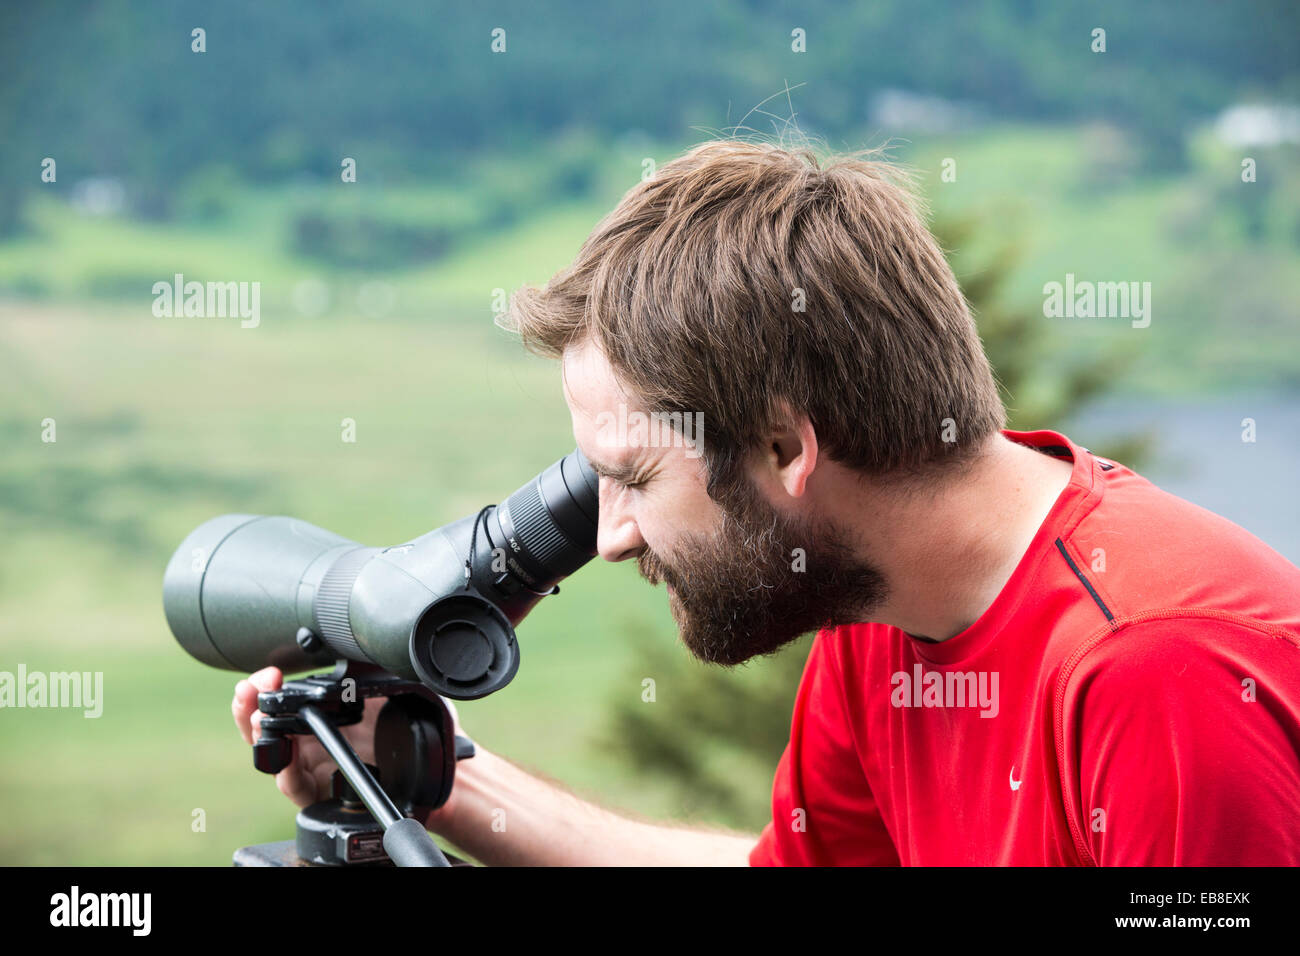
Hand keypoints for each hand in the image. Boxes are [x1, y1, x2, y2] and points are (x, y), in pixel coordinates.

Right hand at [232, 666, 467, 823]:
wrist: (439, 769)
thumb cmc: (418, 728)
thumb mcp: (399, 688)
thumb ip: (377, 667)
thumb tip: (364, 641)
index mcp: (324, 711)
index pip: (281, 697)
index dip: (264, 685)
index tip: (267, 672)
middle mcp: (313, 739)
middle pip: (263, 725)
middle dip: (249, 706)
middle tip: (251, 689)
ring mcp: (316, 767)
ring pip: (274, 756)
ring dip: (262, 736)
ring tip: (263, 719)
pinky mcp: (325, 794)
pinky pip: (297, 786)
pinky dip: (287, 772)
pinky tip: (287, 759)